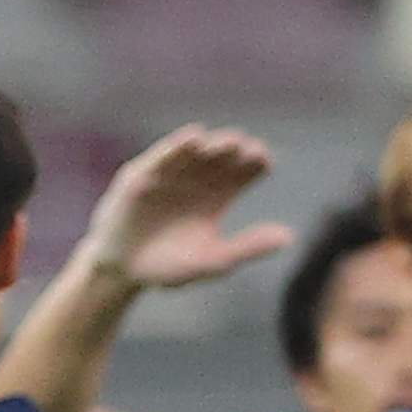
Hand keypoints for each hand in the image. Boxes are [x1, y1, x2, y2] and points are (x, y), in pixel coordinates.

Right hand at [84, 125, 294, 295]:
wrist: (122, 273)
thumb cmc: (168, 268)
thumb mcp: (213, 260)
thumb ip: (248, 247)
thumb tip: (289, 237)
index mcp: (217, 196)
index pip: (245, 170)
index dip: (257, 162)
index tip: (265, 163)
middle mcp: (196, 179)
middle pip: (225, 156)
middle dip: (238, 149)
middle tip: (251, 151)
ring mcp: (169, 174)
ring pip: (197, 150)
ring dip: (214, 144)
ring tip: (230, 143)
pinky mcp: (143, 175)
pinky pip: (163, 155)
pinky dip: (178, 146)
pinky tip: (194, 138)